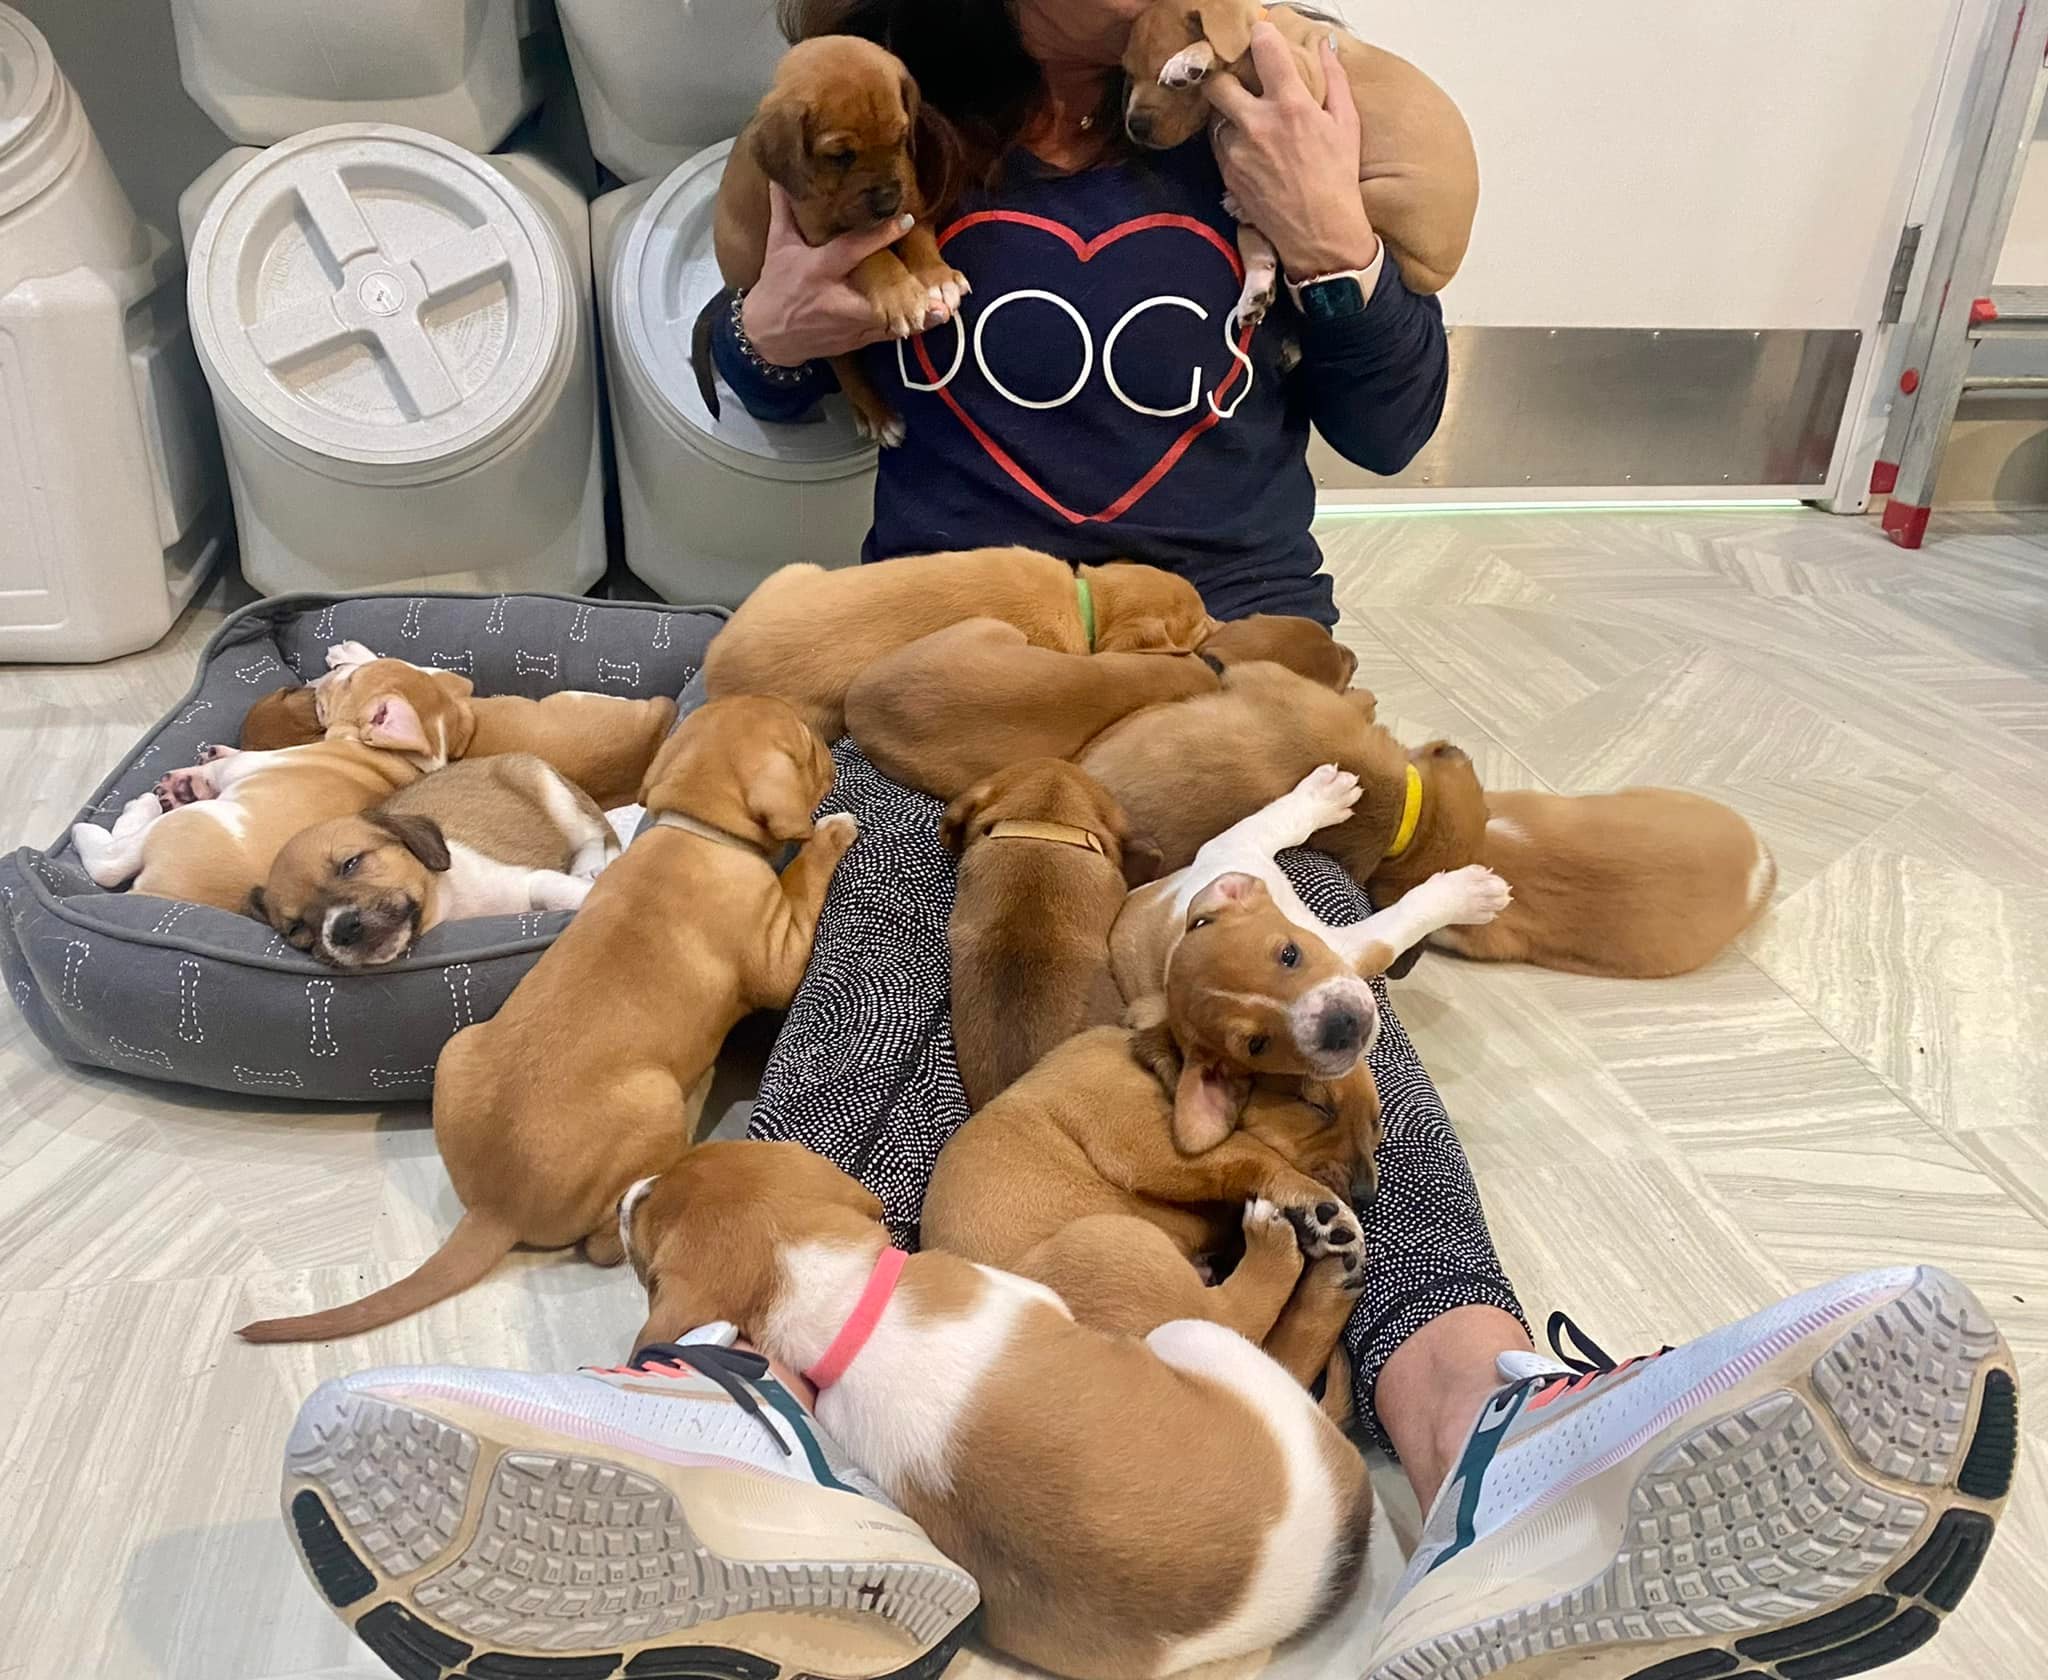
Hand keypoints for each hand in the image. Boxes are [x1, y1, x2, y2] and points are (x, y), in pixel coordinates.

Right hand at [739, 184, 945, 365]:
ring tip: (945, 308)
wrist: (767, 335)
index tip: (907, 219)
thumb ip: (786, 210)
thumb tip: (782, 175)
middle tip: (938, 284)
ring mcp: (847, 323)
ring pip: (886, 319)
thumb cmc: (776, 285)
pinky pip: (886, 336)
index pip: (851, 249)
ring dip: (916, 315)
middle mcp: (835, 298)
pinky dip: (910, 329)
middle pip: (875, 293)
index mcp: (818, 269)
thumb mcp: (779, 246)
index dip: (879, 235)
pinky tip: (934, 321)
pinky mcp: (855, 340)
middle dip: (904, 289)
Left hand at [1207, 24, 1378, 279]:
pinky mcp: (1227, 174)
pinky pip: (1218, 144)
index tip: (1258, 33)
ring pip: (1216, 115)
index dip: (1258, 35)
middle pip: (1217, 82)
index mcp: (1290, 106)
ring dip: (1228, 112)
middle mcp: (1258, 124)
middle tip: (1236, 77)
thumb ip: (1335, 79)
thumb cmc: (1338, 179)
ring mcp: (1237, 151)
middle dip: (1224, 75)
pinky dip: (1229, 140)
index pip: (1264, 49)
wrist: (1319, 234)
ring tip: (1246, 118)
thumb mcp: (1347, 124)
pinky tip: (1248, 147)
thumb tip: (1325, 46)